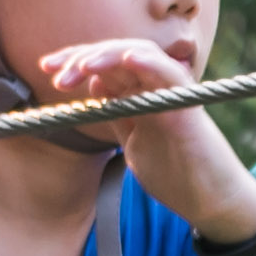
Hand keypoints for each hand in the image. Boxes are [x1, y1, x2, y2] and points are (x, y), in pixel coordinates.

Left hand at [32, 40, 255, 237]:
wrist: (209, 200)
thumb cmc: (175, 173)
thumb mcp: (133, 140)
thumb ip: (117, 112)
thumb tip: (93, 85)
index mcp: (141, 92)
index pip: (105, 65)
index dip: (74, 62)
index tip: (46, 69)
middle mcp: (157, 85)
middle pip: (116, 55)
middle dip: (81, 57)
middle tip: (52, 70)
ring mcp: (172, 93)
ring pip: (140, 55)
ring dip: (107, 56)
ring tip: (81, 65)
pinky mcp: (187, 107)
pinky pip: (169, 76)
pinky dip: (149, 63)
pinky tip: (128, 59)